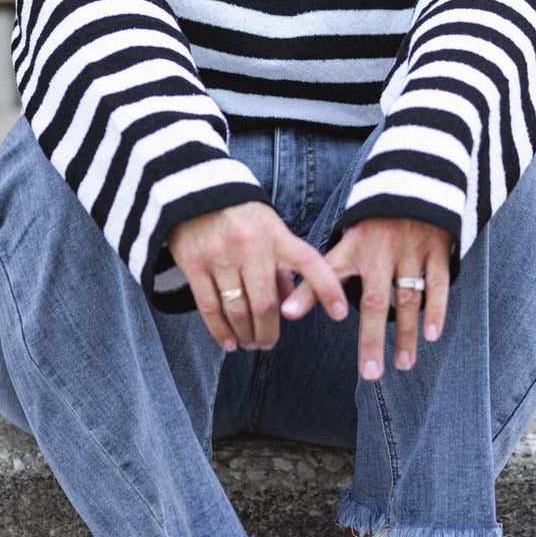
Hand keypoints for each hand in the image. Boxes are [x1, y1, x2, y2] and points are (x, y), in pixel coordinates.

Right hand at [168, 202, 348, 351]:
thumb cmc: (243, 218)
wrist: (197, 193)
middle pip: (266, 303)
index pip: (309, 263)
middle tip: (268, 344)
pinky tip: (229, 342)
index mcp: (276, 235)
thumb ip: (282, 266)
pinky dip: (220, 331)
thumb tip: (290, 305)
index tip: (341, 313)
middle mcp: (251, 245)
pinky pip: (210, 307)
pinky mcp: (194, 263)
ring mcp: (221, 255)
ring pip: (238, 310)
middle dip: (269, 331)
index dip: (328, 289)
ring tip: (250, 343)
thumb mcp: (270, 231)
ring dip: (247, 335)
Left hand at [281, 216, 452, 380]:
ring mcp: (410, 250)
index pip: (327, 272)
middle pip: (374, 300)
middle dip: (371, 339)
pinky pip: (437, 284)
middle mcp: (381, 250)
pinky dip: (436, 309)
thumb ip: (319, 276)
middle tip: (370, 374)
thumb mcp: (346, 243)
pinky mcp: (436, 250)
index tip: (287, 314)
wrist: (417, 186)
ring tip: (402, 364)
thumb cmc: (375, 226)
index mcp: (354, 246)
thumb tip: (287, 311)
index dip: (307, 292)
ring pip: (408, 297)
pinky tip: (432, 335)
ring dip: (406, 333)